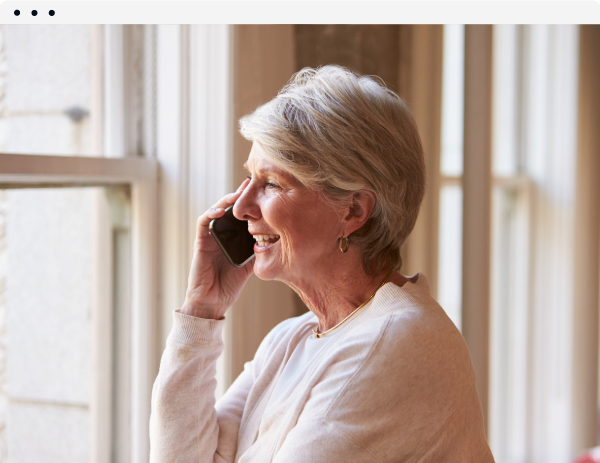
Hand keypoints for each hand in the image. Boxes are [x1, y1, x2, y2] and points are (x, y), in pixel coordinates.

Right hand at [181, 178, 253, 318]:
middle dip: (240, 195)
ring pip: (217, 211)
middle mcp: (222, 234)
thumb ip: (257, 249)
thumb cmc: (229, 285)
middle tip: (252, 183)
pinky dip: (211, 214)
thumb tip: (275, 237)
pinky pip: (204, 223)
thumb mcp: (250, 264)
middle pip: (230, 209)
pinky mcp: (200, 242)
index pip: (242, 215)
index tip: (263, 190)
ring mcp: (210, 237)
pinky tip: (223, 210)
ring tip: (239, 192)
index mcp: (234, 238)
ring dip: (227, 200)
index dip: (250, 203)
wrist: (213, 302)